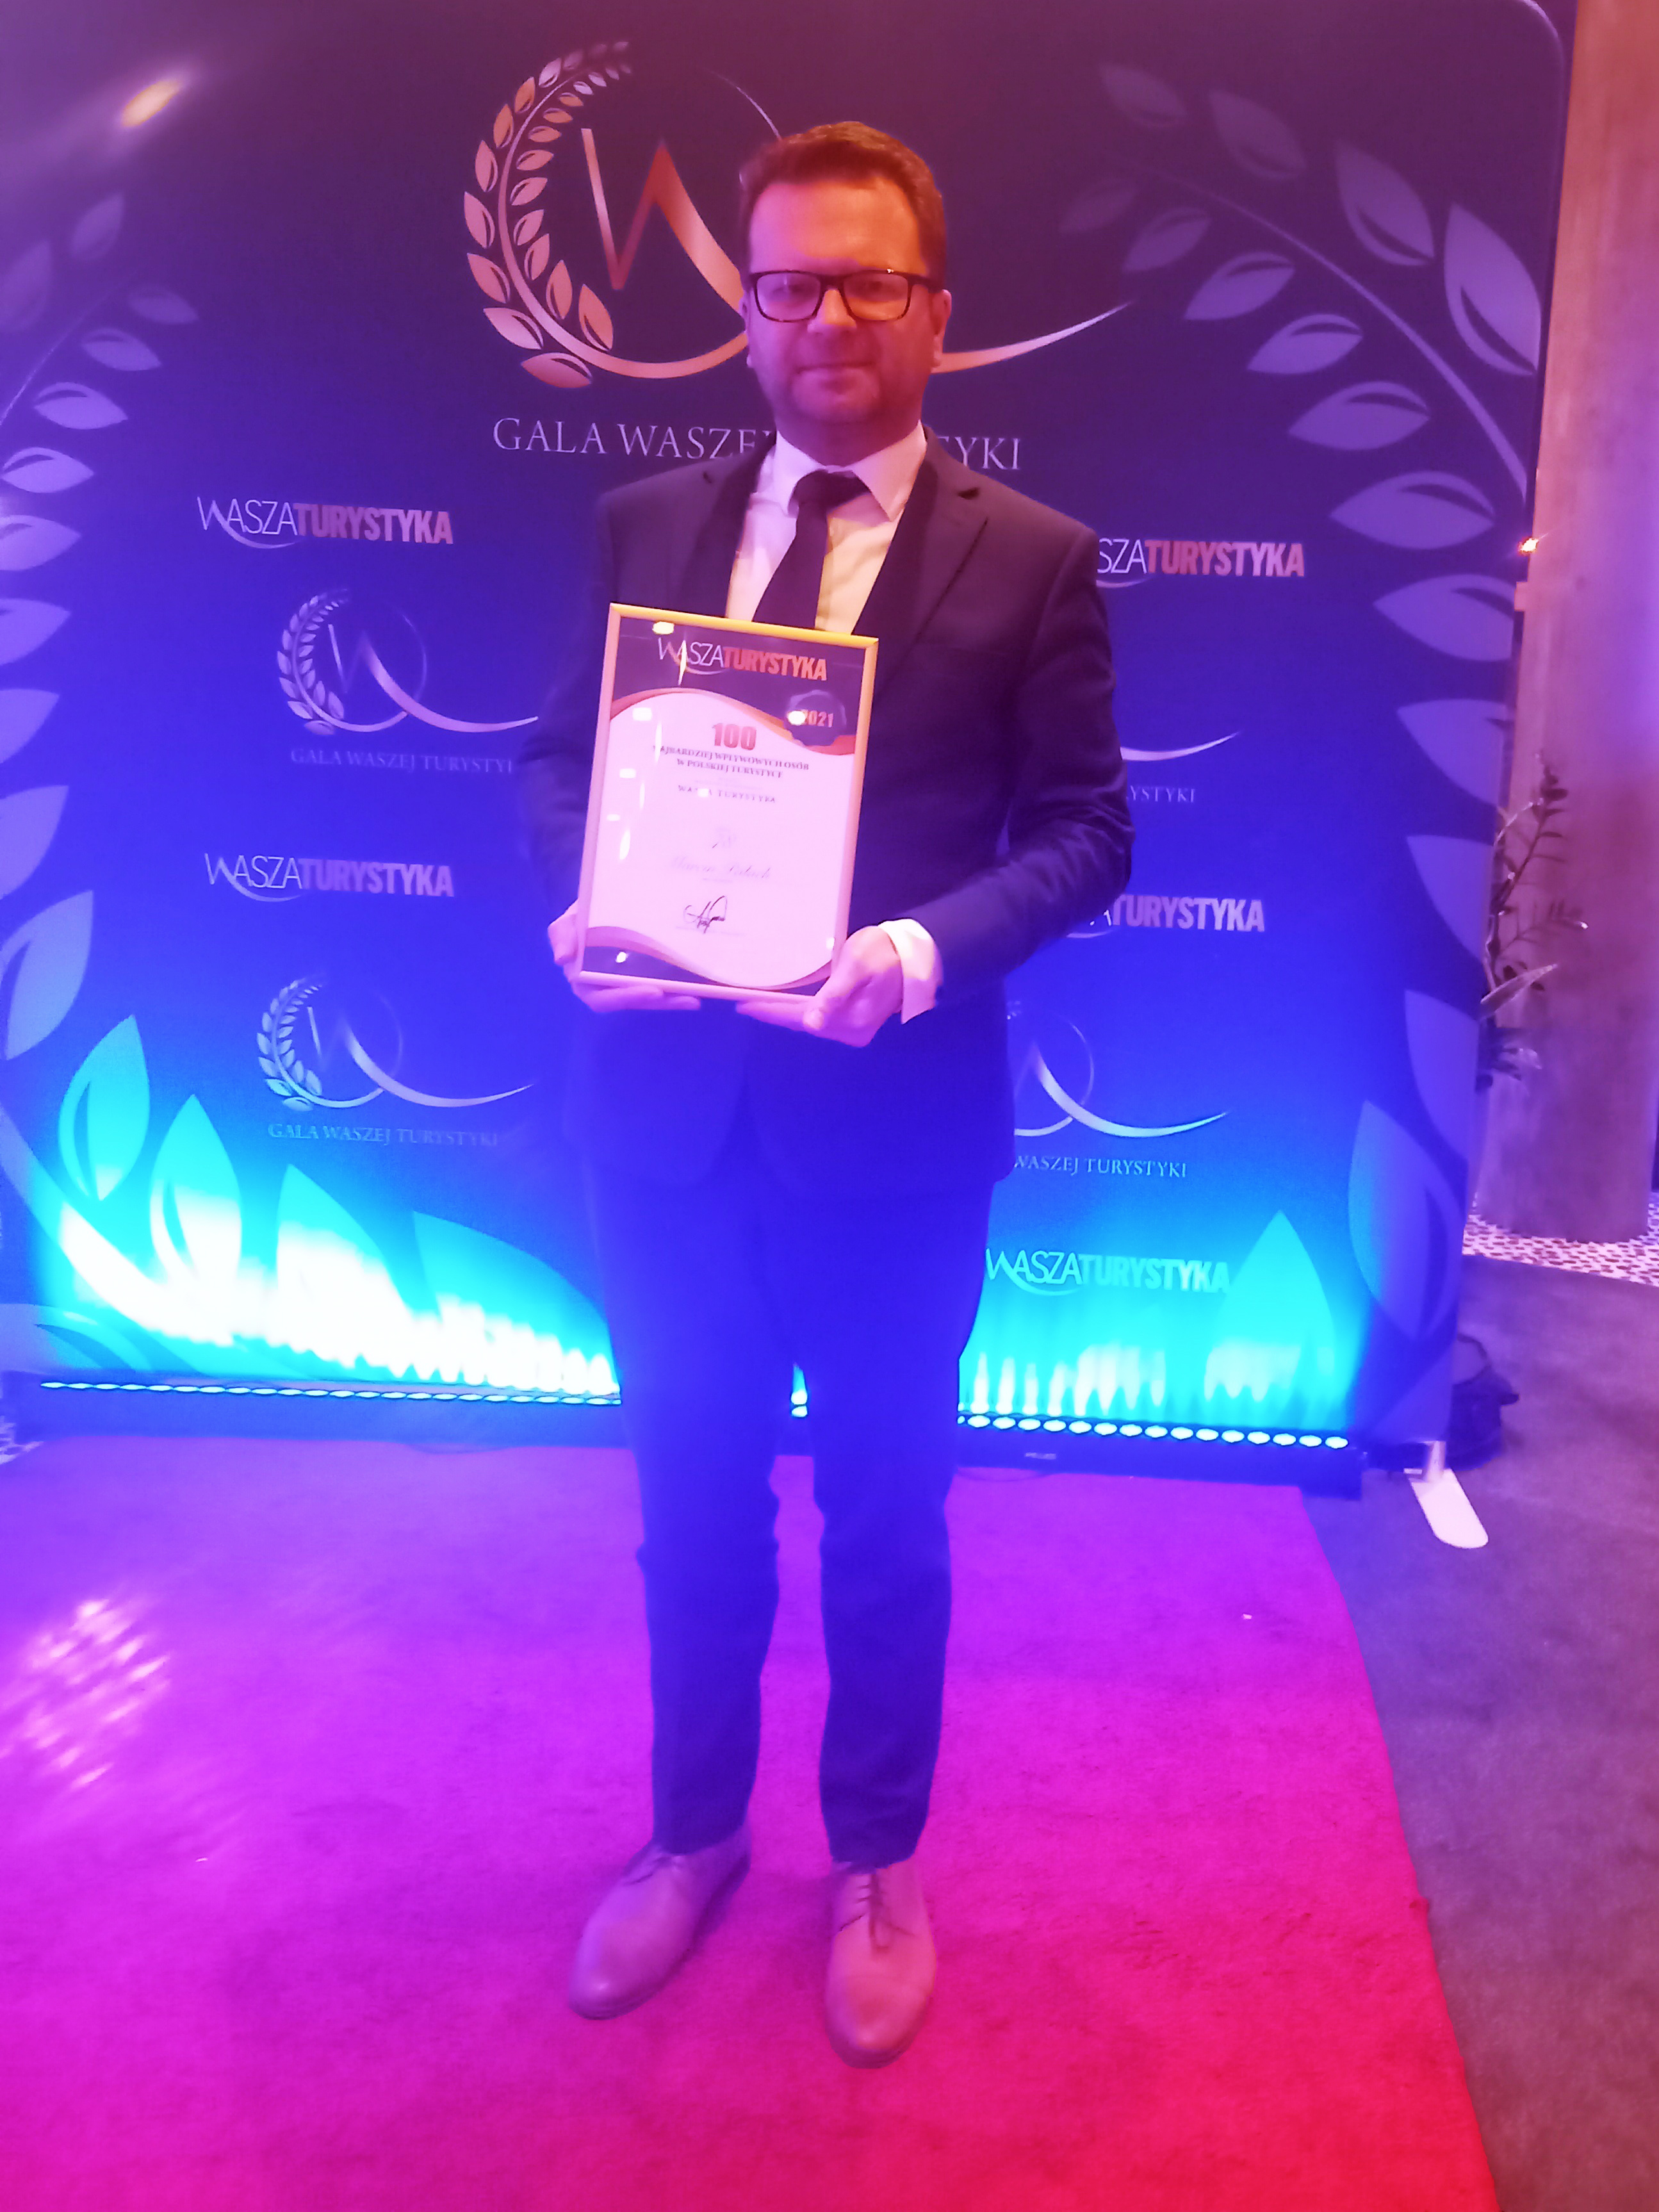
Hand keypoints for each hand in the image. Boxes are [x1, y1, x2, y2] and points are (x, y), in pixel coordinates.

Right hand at [548, 905, 699, 1013]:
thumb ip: (562, 934)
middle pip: (628, 1000)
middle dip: (651, 1000)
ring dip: (670, 999)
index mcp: (583, 976)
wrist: (604, 898)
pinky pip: (659, 987)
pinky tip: (697, 991)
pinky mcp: (645, 975)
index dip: (624, 997)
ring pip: (647, 997)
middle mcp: (605, 984)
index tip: (651, 990)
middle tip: (676, 994)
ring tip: (692, 997)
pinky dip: (676, 990)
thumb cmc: (584, 912)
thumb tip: (562, 959)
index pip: (600, 996)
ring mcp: (626, 981)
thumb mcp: (569, 918)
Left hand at [736, 926, 901, 1046]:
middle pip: (804, 1024)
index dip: (772, 1011)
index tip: (745, 1005)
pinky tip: (789, 1008)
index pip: (801, 1018)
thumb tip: (812, 1024)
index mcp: (850, 1019)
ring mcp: (855, 1030)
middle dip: (776, 1014)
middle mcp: (851, 1031)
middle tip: (746, 1004)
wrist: (914, 957)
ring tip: (761, 1005)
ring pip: (812, 1024)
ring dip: (787, 1015)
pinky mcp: (857, 1024)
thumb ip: (834, 995)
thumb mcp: (855, 966)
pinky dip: (803, 1014)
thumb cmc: (883, 953)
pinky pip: (823, 1021)